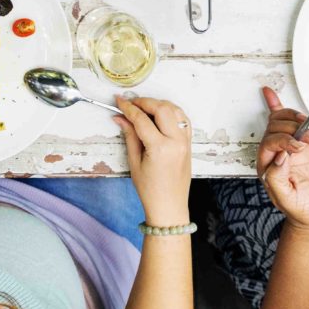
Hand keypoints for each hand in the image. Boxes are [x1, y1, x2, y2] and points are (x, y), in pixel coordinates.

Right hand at [114, 96, 191, 225]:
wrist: (169, 207)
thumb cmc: (150, 190)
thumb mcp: (134, 163)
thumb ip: (129, 136)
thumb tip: (120, 118)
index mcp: (161, 148)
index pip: (142, 119)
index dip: (128, 108)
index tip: (119, 101)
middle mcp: (176, 141)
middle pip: (161, 108)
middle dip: (144, 102)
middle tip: (131, 103)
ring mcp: (185, 141)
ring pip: (174, 110)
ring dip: (159, 104)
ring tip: (144, 108)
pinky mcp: (189, 142)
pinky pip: (183, 119)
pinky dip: (171, 112)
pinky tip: (160, 114)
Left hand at [256, 88, 308, 231]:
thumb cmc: (302, 210)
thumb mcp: (289, 200)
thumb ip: (278, 179)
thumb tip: (278, 157)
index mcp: (266, 168)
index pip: (270, 143)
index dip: (284, 141)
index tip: (300, 148)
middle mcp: (272, 155)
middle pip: (275, 128)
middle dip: (292, 129)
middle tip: (308, 140)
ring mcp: (284, 147)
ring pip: (280, 121)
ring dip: (295, 120)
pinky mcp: (296, 144)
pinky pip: (282, 121)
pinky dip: (276, 105)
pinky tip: (269, 94)